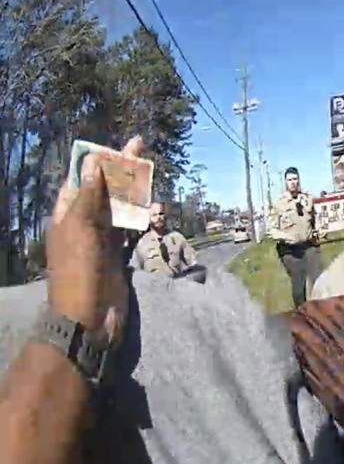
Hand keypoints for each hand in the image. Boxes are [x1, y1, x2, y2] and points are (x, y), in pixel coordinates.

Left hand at [46, 136, 143, 345]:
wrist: (88, 319)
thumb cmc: (79, 271)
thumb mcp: (80, 227)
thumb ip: (89, 194)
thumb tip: (94, 160)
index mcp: (68, 213)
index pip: (85, 176)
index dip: (104, 159)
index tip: (127, 144)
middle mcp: (84, 222)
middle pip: (107, 190)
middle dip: (125, 174)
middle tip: (143, 153)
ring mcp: (102, 240)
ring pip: (123, 209)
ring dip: (139, 198)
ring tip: (153, 187)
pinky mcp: (119, 255)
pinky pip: (132, 230)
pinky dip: (144, 220)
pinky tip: (155, 214)